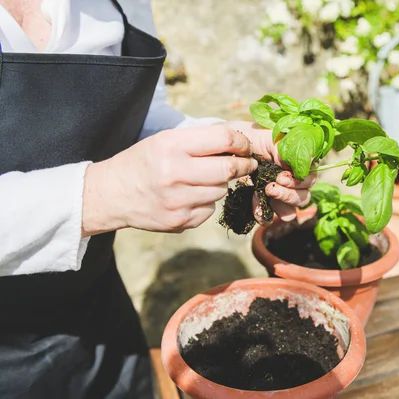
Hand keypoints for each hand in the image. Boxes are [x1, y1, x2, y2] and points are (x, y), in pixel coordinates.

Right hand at [82, 125, 257, 235]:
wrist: (111, 194)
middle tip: (247, 164)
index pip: (223, 139)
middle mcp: (175, 173)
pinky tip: (189, 196)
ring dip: (220, 184)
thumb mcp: (165, 141)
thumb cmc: (143, 162)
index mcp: (171, 146)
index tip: (245, 147)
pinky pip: (209, 209)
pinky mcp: (180, 222)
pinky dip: (206, 202)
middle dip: (244, 165)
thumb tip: (239, 144)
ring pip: (221, 190)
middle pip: (229, 169)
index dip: (241, 143)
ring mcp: (178, 201)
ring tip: (202, 179)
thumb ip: (200, 141)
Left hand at [224, 120, 316, 222]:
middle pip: (303, 198)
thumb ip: (286, 152)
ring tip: (265, 194)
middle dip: (288, 195)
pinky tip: (255, 207)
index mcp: (301, 167)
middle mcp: (295, 184)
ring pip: (291, 212)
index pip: (310, 179)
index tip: (281, 177)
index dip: (299, 182)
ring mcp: (281, 197)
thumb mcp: (272, 140)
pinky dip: (263, 215)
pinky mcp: (266, 206)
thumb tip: (296, 164)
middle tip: (271, 187)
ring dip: (281, 207)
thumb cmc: (258, 140)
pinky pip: (270, 218)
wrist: (236, 147)